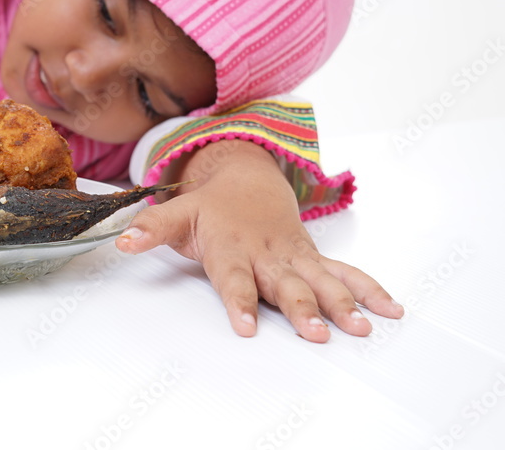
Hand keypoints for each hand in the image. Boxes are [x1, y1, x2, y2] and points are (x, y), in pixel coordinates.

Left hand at [115, 140, 403, 341]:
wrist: (248, 178)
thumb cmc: (211, 207)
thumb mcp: (177, 213)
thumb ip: (150, 227)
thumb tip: (120, 240)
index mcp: (231, 246)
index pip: (234, 278)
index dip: (239, 301)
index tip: (245, 326)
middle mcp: (267, 254)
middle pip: (285, 285)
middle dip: (302, 309)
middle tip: (317, 333)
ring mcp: (294, 257)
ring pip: (321, 280)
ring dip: (342, 302)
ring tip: (361, 326)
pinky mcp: (313, 259)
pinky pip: (345, 273)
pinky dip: (369, 289)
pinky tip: (391, 309)